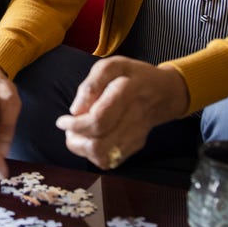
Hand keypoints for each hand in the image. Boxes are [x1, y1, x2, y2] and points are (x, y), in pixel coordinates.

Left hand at [55, 56, 187, 169]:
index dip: (75, 125)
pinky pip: (109, 161)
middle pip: (98, 145)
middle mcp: (133, 118)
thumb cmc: (133, 76)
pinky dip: (93, 154)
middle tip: (69, 128)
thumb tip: (75, 110)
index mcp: (127, 93)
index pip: (98, 120)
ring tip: (78, 134)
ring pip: (102, 157)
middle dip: (75, 140)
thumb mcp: (112, 66)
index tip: (63, 120)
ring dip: (82, 149)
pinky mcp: (135, 146)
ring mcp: (136, 136)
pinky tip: (91, 138)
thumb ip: (91, 85)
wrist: (165, 93)